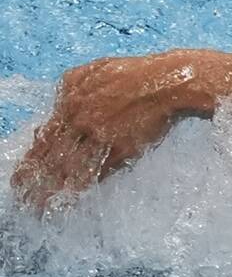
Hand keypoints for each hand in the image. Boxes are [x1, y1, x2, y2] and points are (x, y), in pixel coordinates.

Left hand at [10, 52, 209, 212]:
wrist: (167, 83)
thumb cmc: (135, 73)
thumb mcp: (93, 70)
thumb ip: (70, 87)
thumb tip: (57, 104)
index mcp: (71, 102)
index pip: (44, 138)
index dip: (31, 159)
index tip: (20, 175)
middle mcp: (80, 122)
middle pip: (51, 157)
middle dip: (33, 179)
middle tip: (21, 196)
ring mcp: (100, 137)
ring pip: (69, 168)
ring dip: (52, 189)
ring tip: (39, 206)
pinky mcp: (121, 149)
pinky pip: (96, 173)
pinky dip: (81, 187)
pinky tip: (71, 198)